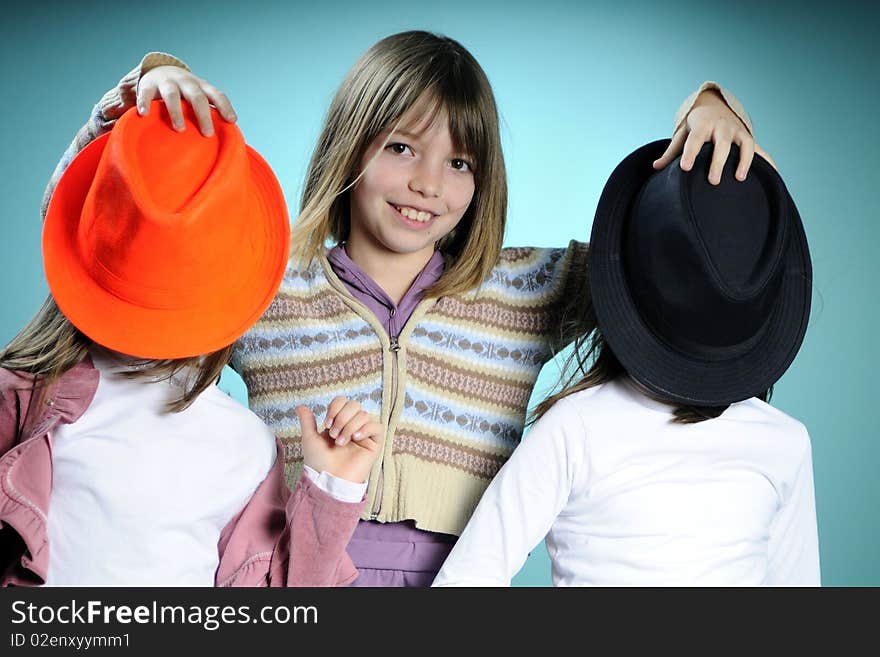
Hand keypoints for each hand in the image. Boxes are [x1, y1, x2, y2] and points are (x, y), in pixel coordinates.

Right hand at [137, 66, 235, 135]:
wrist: (159, 71)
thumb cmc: (185, 95)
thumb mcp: (198, 98)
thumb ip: (209, 113)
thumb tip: (227, 140)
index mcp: (202, 87)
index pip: (216, 94)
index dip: (224, 106)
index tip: (232, 121)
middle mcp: (186, 82)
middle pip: (197, 97)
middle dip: (203, 115)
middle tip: (208, 134)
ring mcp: (167, 82)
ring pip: (172, 95)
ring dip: (177, 112)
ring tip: (180, 129)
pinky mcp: (148, 84)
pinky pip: (145, 93)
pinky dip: (145, 103)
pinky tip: (144, 114)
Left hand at [297, 398, 383, 483]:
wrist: (328, 479)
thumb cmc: (319, 462)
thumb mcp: (310, 439)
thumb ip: (307, 421)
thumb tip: (300, 406)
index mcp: (339, 422)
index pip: (343, 401)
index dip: (335, 408)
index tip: (326, 424)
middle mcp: (353, 426)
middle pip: (354, 404)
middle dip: (342, 418)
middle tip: (334, 434)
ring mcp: (364, 434)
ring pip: (364, 415)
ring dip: (349, 426)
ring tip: (341, 442)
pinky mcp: (374, 444)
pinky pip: (377, 426)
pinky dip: (366, 429)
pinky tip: (356, 438)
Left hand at [653, 89, 775, 182]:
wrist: (715, 107)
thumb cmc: (695, 126)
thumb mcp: (682, 135)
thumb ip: (671, 152)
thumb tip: (655, 168)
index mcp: (702, 126)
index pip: (693, 140)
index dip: (689, 153)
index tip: (684, 167)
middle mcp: (721, 127)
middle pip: (721, 145)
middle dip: (718, 162)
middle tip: (713, 181)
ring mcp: (738, 132)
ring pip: (745, 145)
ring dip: (744, 161)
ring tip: (740, 178)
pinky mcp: (748, 138)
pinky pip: (760, 149)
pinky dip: (768, 160)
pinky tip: (773, 174)